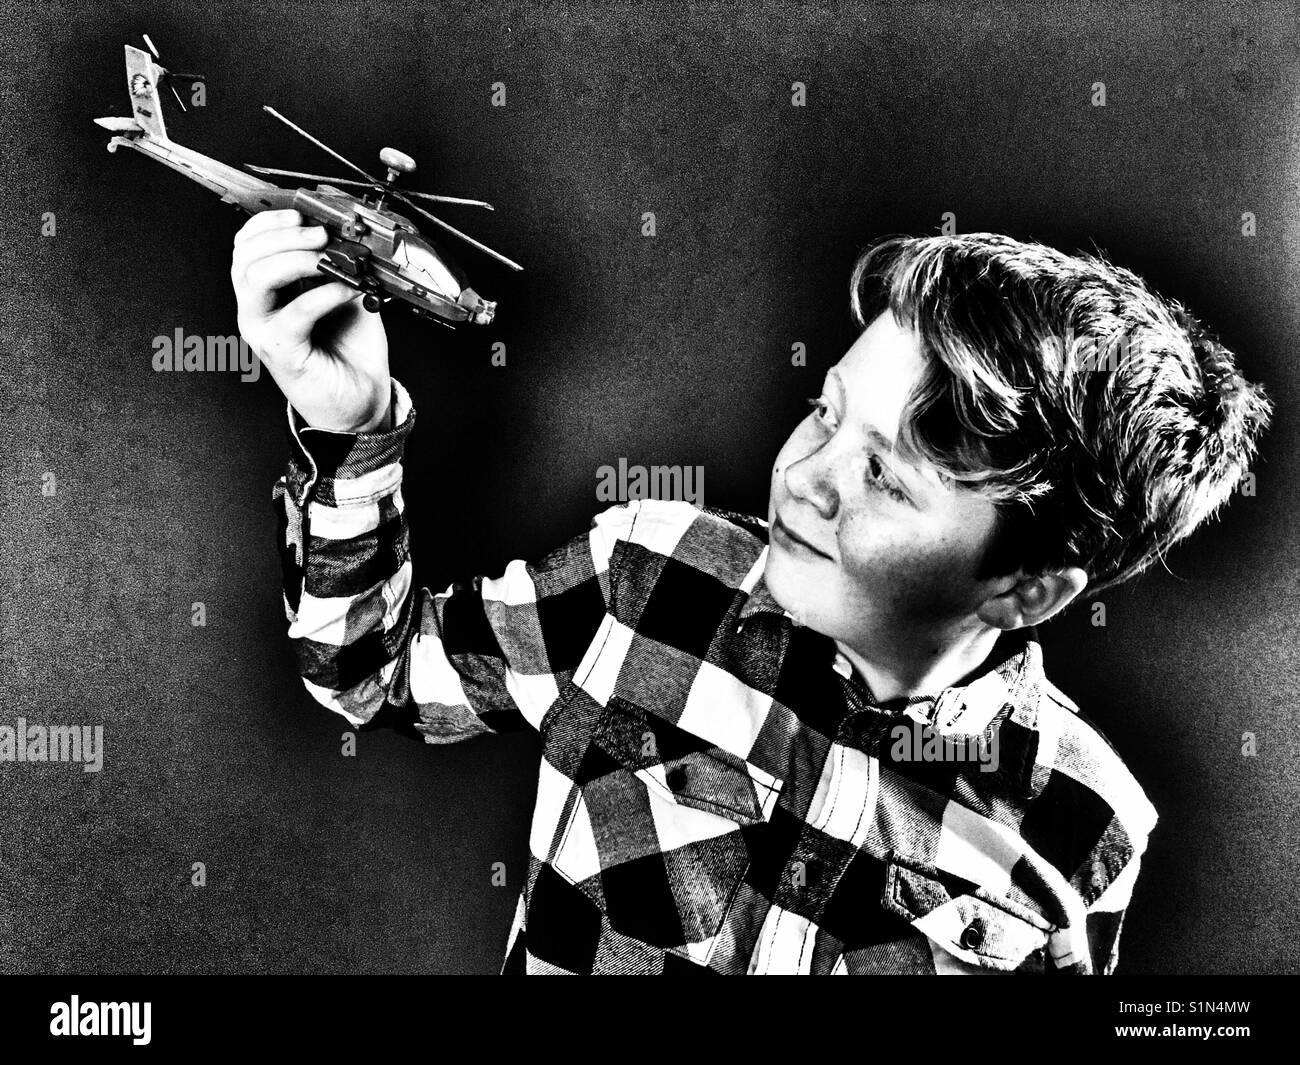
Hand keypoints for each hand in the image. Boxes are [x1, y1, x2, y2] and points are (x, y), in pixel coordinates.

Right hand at [232, 209, 391, 431]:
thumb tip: (351, 237)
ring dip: (295, 258)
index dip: (270, 223)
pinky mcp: (282, 353)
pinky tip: (347, 290)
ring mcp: (264, 331)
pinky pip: (295, 313)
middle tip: (321, 234)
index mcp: (268, 290)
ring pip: (256, 279)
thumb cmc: (350, 351)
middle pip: (246, 256)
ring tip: (329, 257)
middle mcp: (258, 309)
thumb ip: (340, 267)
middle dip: (283, 235)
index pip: (247, 244)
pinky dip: (322, 294)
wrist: (361, 402)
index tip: (303, 214)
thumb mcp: (347, 295)